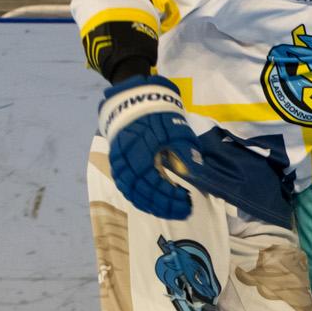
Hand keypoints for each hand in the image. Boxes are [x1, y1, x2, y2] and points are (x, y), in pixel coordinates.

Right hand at [97, 75, 199, 219]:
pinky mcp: (117, 163)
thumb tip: (194, 173)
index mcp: (141, 152)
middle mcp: (126, 161)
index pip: (154, 184)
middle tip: (183, 210)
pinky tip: (153, 203)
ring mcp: (118, 163)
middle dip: (164, 205)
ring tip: (170, 210)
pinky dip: (139, 198)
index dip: (170, 197)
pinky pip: (125, 186)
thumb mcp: (176, 130)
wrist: (134, 100)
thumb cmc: (158, 115)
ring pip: (132, 192)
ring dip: (152, 205)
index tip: (187, 201)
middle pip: (142, 193)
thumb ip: (185, 151)